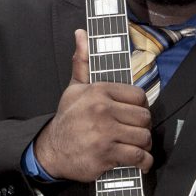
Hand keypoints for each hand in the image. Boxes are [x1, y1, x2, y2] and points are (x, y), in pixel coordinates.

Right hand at [30, 30, 153, 183]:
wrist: (52, 150)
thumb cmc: (67, 119)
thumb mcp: (74, 88)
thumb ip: (82, 61)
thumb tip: (81, 33)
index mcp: (99, 92)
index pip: (138, 96)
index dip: (140, 106)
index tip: (134, 114)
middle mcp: (102, 111)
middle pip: (144, 117)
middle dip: (142, 127)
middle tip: (135, 131)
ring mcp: (105, 133)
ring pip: (143, 137)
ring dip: (143, 145)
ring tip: (135, 145)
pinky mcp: (106, 154)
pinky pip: (137, 156)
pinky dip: (143, 162)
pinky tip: (139, 161)